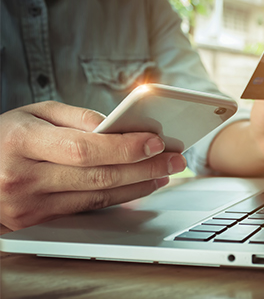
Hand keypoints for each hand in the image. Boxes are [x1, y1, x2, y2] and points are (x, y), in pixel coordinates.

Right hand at [0, 101, 185, 229]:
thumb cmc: (6, 137)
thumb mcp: (34, 113)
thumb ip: (75, 117)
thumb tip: (116, 128)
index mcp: (21, 142)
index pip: (84, 148)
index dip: (124, 147)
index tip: (156, 141)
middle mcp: (24, 178)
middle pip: (98, 176)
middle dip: (144, 168)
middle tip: (173, 159)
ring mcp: (30, 205)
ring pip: (98, 196)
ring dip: (138, 185)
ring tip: (163, 173)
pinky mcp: (38, 222)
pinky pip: (88, 208)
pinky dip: (118, 198)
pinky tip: (138, 187)